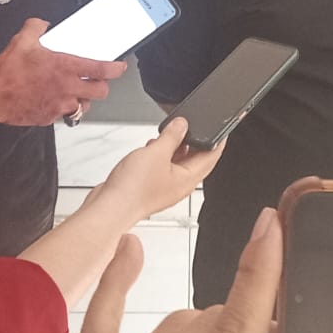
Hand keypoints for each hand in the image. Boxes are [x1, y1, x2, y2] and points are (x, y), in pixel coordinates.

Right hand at [0, 18, 126, 126]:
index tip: (119, 66)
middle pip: (100, 92)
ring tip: (75, 90)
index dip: (116, 68)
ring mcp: (59, 106)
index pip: (101, 69)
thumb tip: (42, 24)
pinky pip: (65, 114)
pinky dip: (64, 107)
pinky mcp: (50, 118)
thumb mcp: (21, 40)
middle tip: (96, 79)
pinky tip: (55, 99)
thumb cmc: (6, 73)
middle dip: (101, 85)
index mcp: (64, 68)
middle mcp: (67, 88)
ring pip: (84, 106)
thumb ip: (36, 27)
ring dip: (83, 98)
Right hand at [95, 117, 222, 221]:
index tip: (222, 128)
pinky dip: (161, 154)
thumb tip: (183, 125)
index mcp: (188, 179)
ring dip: (175, 147)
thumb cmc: (133, 189)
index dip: (218, 141)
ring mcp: (164, 187)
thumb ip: (172, 136)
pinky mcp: (149, 186)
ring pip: (177, 163)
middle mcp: (178, 185)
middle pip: (195, 160)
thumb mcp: (157, 152)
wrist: (110, 207)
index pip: (211, 157)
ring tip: (171, 133)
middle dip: (195, 141)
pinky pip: (162, 166)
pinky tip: (152, 147)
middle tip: (194, 124)